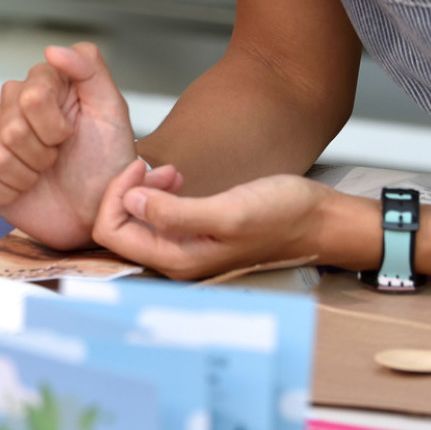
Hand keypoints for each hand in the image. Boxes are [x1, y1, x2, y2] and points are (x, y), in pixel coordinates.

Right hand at [0, 43, 179, 250]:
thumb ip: (90, 70)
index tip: (70, 136)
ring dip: (26, 174)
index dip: (53, 126)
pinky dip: (7, 190)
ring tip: (43, 174)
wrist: (92, 211)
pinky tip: (24, 187)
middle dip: (41, 154)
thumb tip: (53, 49)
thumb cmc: (105, 163)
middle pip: (10, 128)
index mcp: (44, 84)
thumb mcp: (111, 113)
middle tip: (57, 159)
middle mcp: (13, 103)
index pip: (32, 96)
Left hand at [89, 160, 366, 279]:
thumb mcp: (229, 213)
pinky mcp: (193, 235)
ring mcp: (184, 249)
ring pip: (135, 219)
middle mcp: (175, 261)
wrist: (319, 221)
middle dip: (129, 191)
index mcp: (177, 261)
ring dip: (143, 189)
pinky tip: (177, 179)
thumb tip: (129, 202)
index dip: (116, 195)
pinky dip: (157, 193)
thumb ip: (176, 214)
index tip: (142, 168)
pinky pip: (155, 215)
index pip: (111, 233)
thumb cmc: (282, 217)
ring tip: (171, 172)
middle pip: (118, 227)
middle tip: (159, 168)